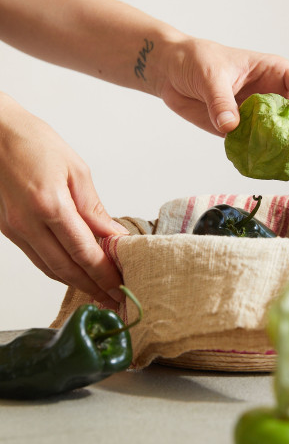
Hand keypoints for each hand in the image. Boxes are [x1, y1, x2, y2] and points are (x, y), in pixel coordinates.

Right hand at [0, 94, 127, 306]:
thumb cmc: (34, 143)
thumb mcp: (76, 171)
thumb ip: (95, 211)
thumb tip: (115, 238)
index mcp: (50, 205)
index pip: (84, 253)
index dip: (105, 275)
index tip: (122, 286)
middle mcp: (28, 223)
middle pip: (66, 269)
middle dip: (93, 288)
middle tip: (115, 300)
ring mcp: (15, 229)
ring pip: (50, 269)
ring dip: (76, 284)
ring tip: (99, 293)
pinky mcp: (8, 230)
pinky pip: (37, 258)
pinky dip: (58, 270)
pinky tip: (75, 274)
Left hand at [155, 36, 288, 176]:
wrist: (171, 72)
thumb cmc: (195, 60)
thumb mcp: (210, 74)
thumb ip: (221, 101)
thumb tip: (231, 126)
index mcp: (274, 73)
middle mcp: (273, 95)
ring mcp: (260, 116)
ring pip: (286, 136)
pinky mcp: (243, 133)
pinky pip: (261, 149)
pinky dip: (269, 162)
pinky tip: (275, 174)